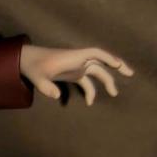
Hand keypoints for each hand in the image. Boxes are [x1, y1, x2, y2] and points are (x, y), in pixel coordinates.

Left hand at [19, 45, 133, 106]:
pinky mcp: (72, 74)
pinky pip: (86, 82)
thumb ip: (46, 87)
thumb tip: (56, 96)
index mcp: (73, 57)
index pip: (95, 53)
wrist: (26, 61)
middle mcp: (78, 60)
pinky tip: (89, 103)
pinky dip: (90, 91)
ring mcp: (76, 67)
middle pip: (102, 62)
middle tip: (130, 74)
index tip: (118, 64)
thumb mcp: (37, 76)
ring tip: (114, 94)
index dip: (107, 57)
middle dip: (116, 66)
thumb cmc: (33, 66)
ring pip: (96, 72)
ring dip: (106, 81)